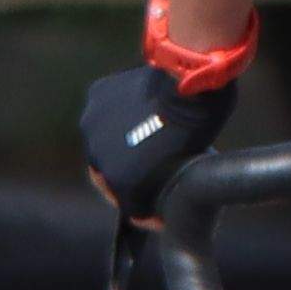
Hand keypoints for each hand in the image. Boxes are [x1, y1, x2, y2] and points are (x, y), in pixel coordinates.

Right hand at [84, 54, 239, 216]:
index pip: (132, 208)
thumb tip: (169, 201)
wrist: (189, 82)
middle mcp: (98, 158)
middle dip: (131, 175)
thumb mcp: (188, 171)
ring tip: (145, 134)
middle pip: (111, 176)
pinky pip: (105, 112)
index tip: (163, 201)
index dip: (149, 205)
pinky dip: (118, 113)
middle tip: (153, 165)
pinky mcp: (96, 96)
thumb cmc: (197, 128)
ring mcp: (93, 125)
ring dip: (120, 143)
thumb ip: (168, 188)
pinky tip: (137, 110)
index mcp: (123, 184)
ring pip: (104, 142)